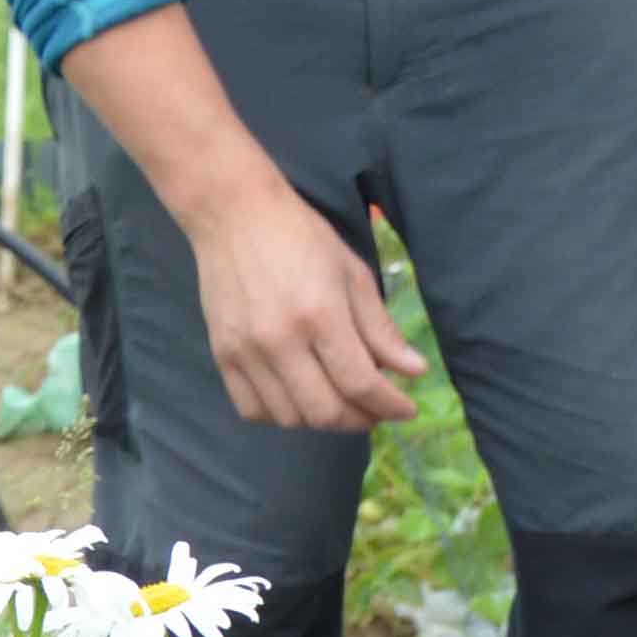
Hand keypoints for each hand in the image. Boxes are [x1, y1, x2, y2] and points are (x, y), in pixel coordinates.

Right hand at [196, 178, 422, 434]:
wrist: (235, 217)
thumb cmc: (303, 239)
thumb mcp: (354, 275)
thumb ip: (381, 330)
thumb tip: (415, 371)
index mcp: (320, 314)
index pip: (361, 383)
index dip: (390, 405)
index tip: (408, 409)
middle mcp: (280, 340)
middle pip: (325, 411)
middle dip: (361, 419)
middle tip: (377, 409)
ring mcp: (245, 352)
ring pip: (290, 418)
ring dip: (323, 419)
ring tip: (343, 401)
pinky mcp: (221, 356)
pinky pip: (252, 409)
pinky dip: (282, 415)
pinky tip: (301, 397)